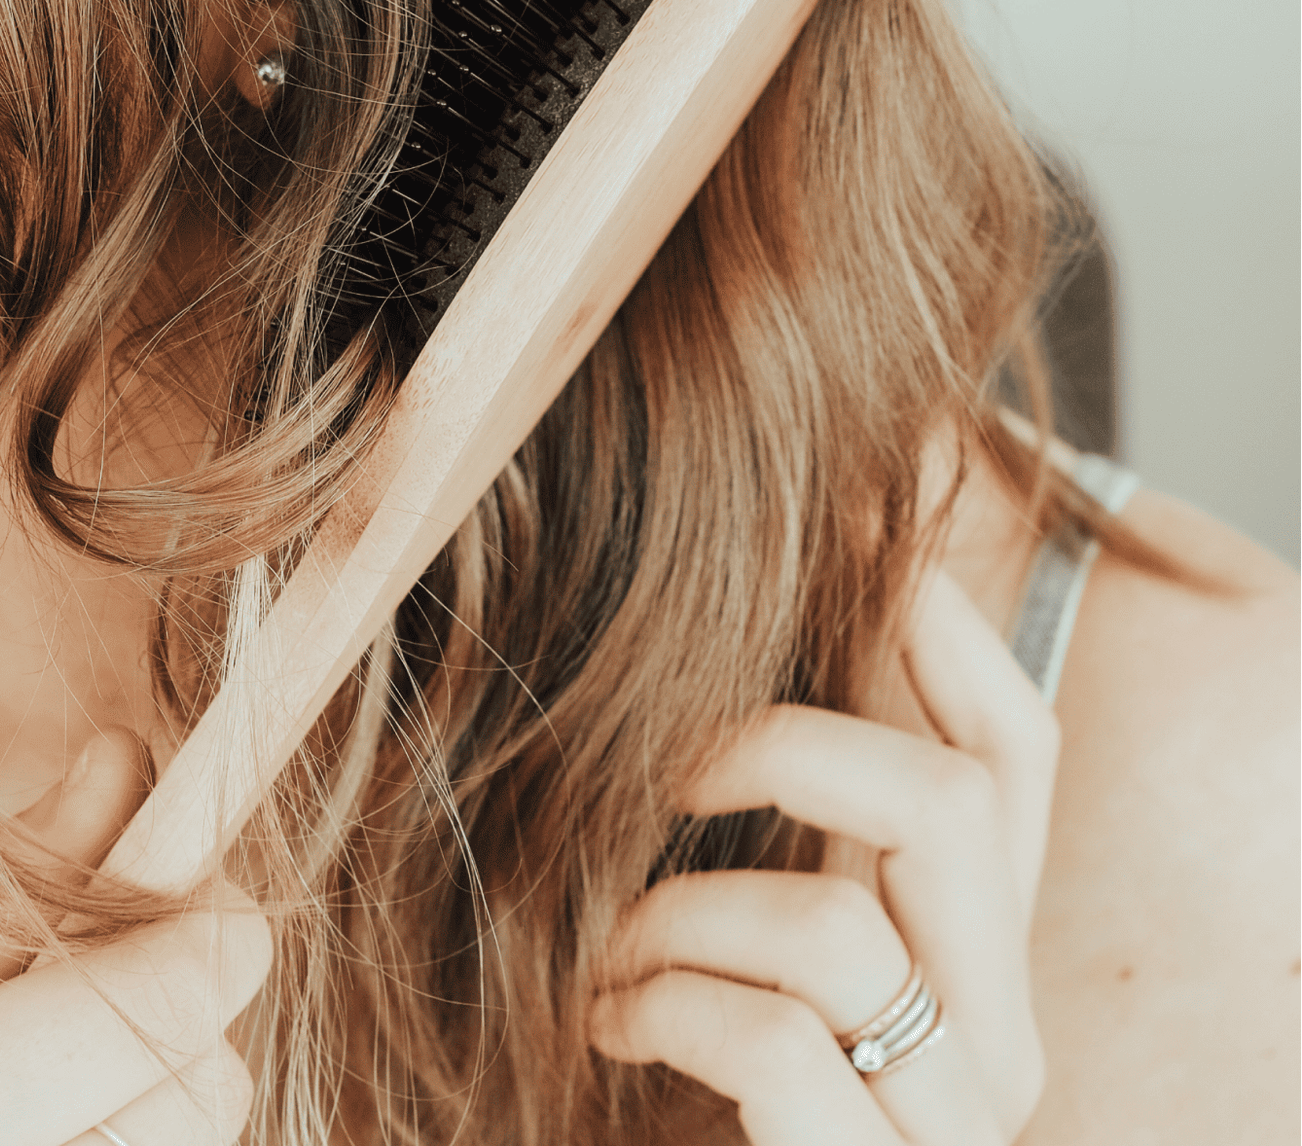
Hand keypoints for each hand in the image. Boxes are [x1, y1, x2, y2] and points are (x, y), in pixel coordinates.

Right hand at [0, 731, 270, 1145]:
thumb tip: (124, 759)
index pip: (175, 992)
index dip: (202, 915)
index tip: (168, 872)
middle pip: (210, 1077)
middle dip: (173, 1009)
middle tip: (79, 989)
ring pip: (204, 1132)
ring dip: (159, 1082)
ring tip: (52, 1080)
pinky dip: (140, 1131)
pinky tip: (57, 1125)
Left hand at [589, 568, 1057, 1143]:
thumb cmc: (702, 1059)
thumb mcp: (748, 905)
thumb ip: (777, 801)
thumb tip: (739, 608)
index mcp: (978, 934)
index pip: (1017, 744)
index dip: (933, 620)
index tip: (826, 538)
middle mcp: (1000, 1025)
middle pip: (950, 800)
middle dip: (779, 746)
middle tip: (665, 774)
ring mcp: (949, 1120)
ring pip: (837, 925)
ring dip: (674, 914)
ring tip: (611, 953)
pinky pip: (773, 1044)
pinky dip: (659, 1008)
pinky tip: (608, 1026)